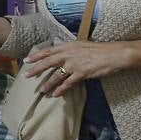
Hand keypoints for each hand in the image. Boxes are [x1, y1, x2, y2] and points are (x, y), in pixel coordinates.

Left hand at [21, 42, 139, 96]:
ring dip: (48, 84)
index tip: (27, 60)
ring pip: (56, 76)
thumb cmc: (100, 50)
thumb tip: (62, 55)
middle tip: (26, 76)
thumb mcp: (82, 45)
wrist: (114, 54)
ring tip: (41, 90)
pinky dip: (61, 90)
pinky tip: (56, 94)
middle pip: (48, 63)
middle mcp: (69, 54)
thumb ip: (71, 50)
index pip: (48, 50)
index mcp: (68, 46)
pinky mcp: (81, 73)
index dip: (37, 55)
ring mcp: (74, 64)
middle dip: (36, 70)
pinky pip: (68, 84)